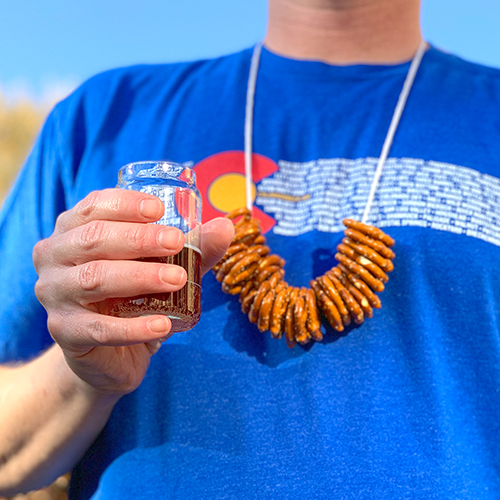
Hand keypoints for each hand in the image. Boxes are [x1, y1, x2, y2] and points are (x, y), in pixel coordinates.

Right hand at [33, 189, 233, 397]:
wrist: (108, 351)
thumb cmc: (133, 297)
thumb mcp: (161, 267)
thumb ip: (192, 249)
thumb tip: (226, 227)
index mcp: (74, 231)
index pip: (94, 206)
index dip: (125, 204)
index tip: (160, 209)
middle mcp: (55, 257)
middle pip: (93, 239)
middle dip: (139, 238)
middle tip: (176, 243)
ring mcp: (55, 295)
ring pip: (94, 279)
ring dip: (140, 277)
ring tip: (177, 280)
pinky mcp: (65, 332)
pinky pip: (99, 328)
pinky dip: (134, 327)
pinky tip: (163, 326)